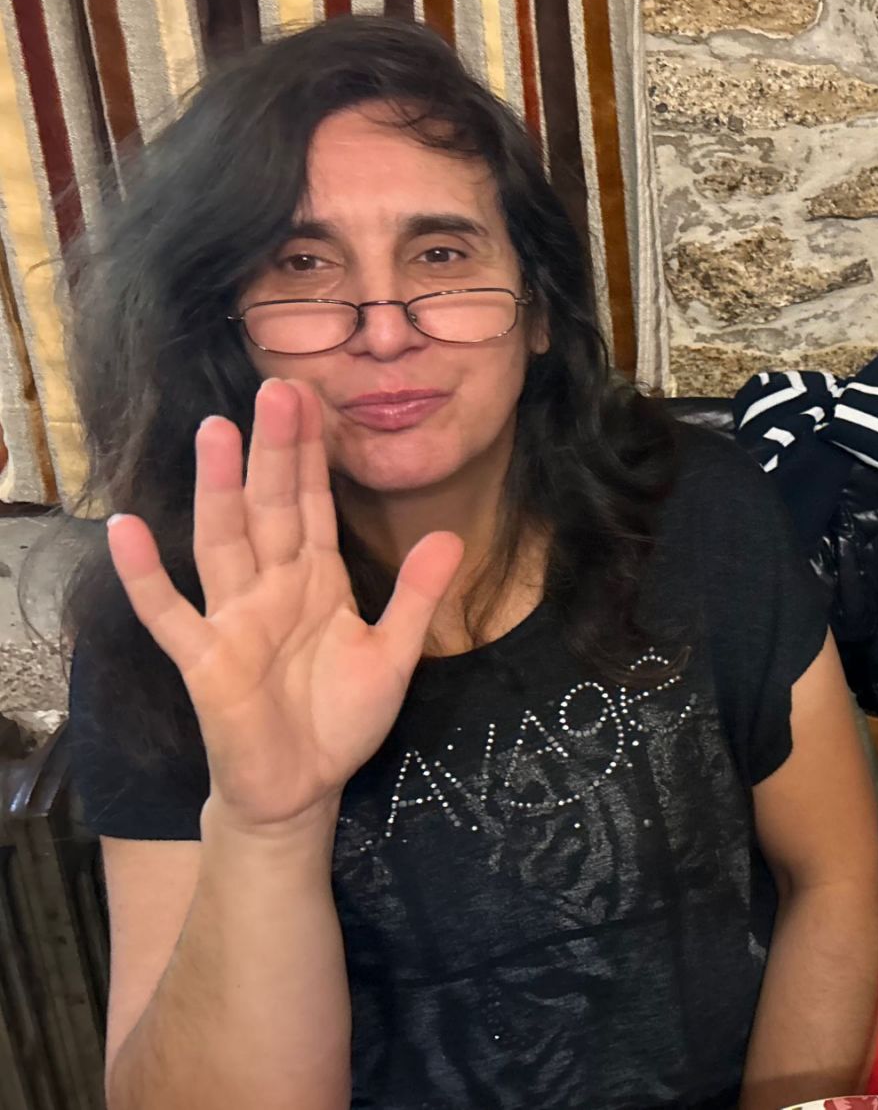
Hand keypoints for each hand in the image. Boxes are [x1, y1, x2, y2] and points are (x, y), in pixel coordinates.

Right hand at [106, 379, 463, 833]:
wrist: (301, 788)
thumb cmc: (339, 718)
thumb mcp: (394, 654)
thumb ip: (417, 596)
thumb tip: (451, 536)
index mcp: (316, 581)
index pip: (313, 505)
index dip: (314, 455)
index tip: (314, 399)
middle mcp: (270, 587)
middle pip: (270, 507)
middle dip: (274, 451)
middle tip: (277, 389)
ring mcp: (232, 619)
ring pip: (222, 540)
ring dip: (218, 488)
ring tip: (214, 431)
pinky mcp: (204, 659)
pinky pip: (169, 611)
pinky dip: (145, 573)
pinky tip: (126, 528)